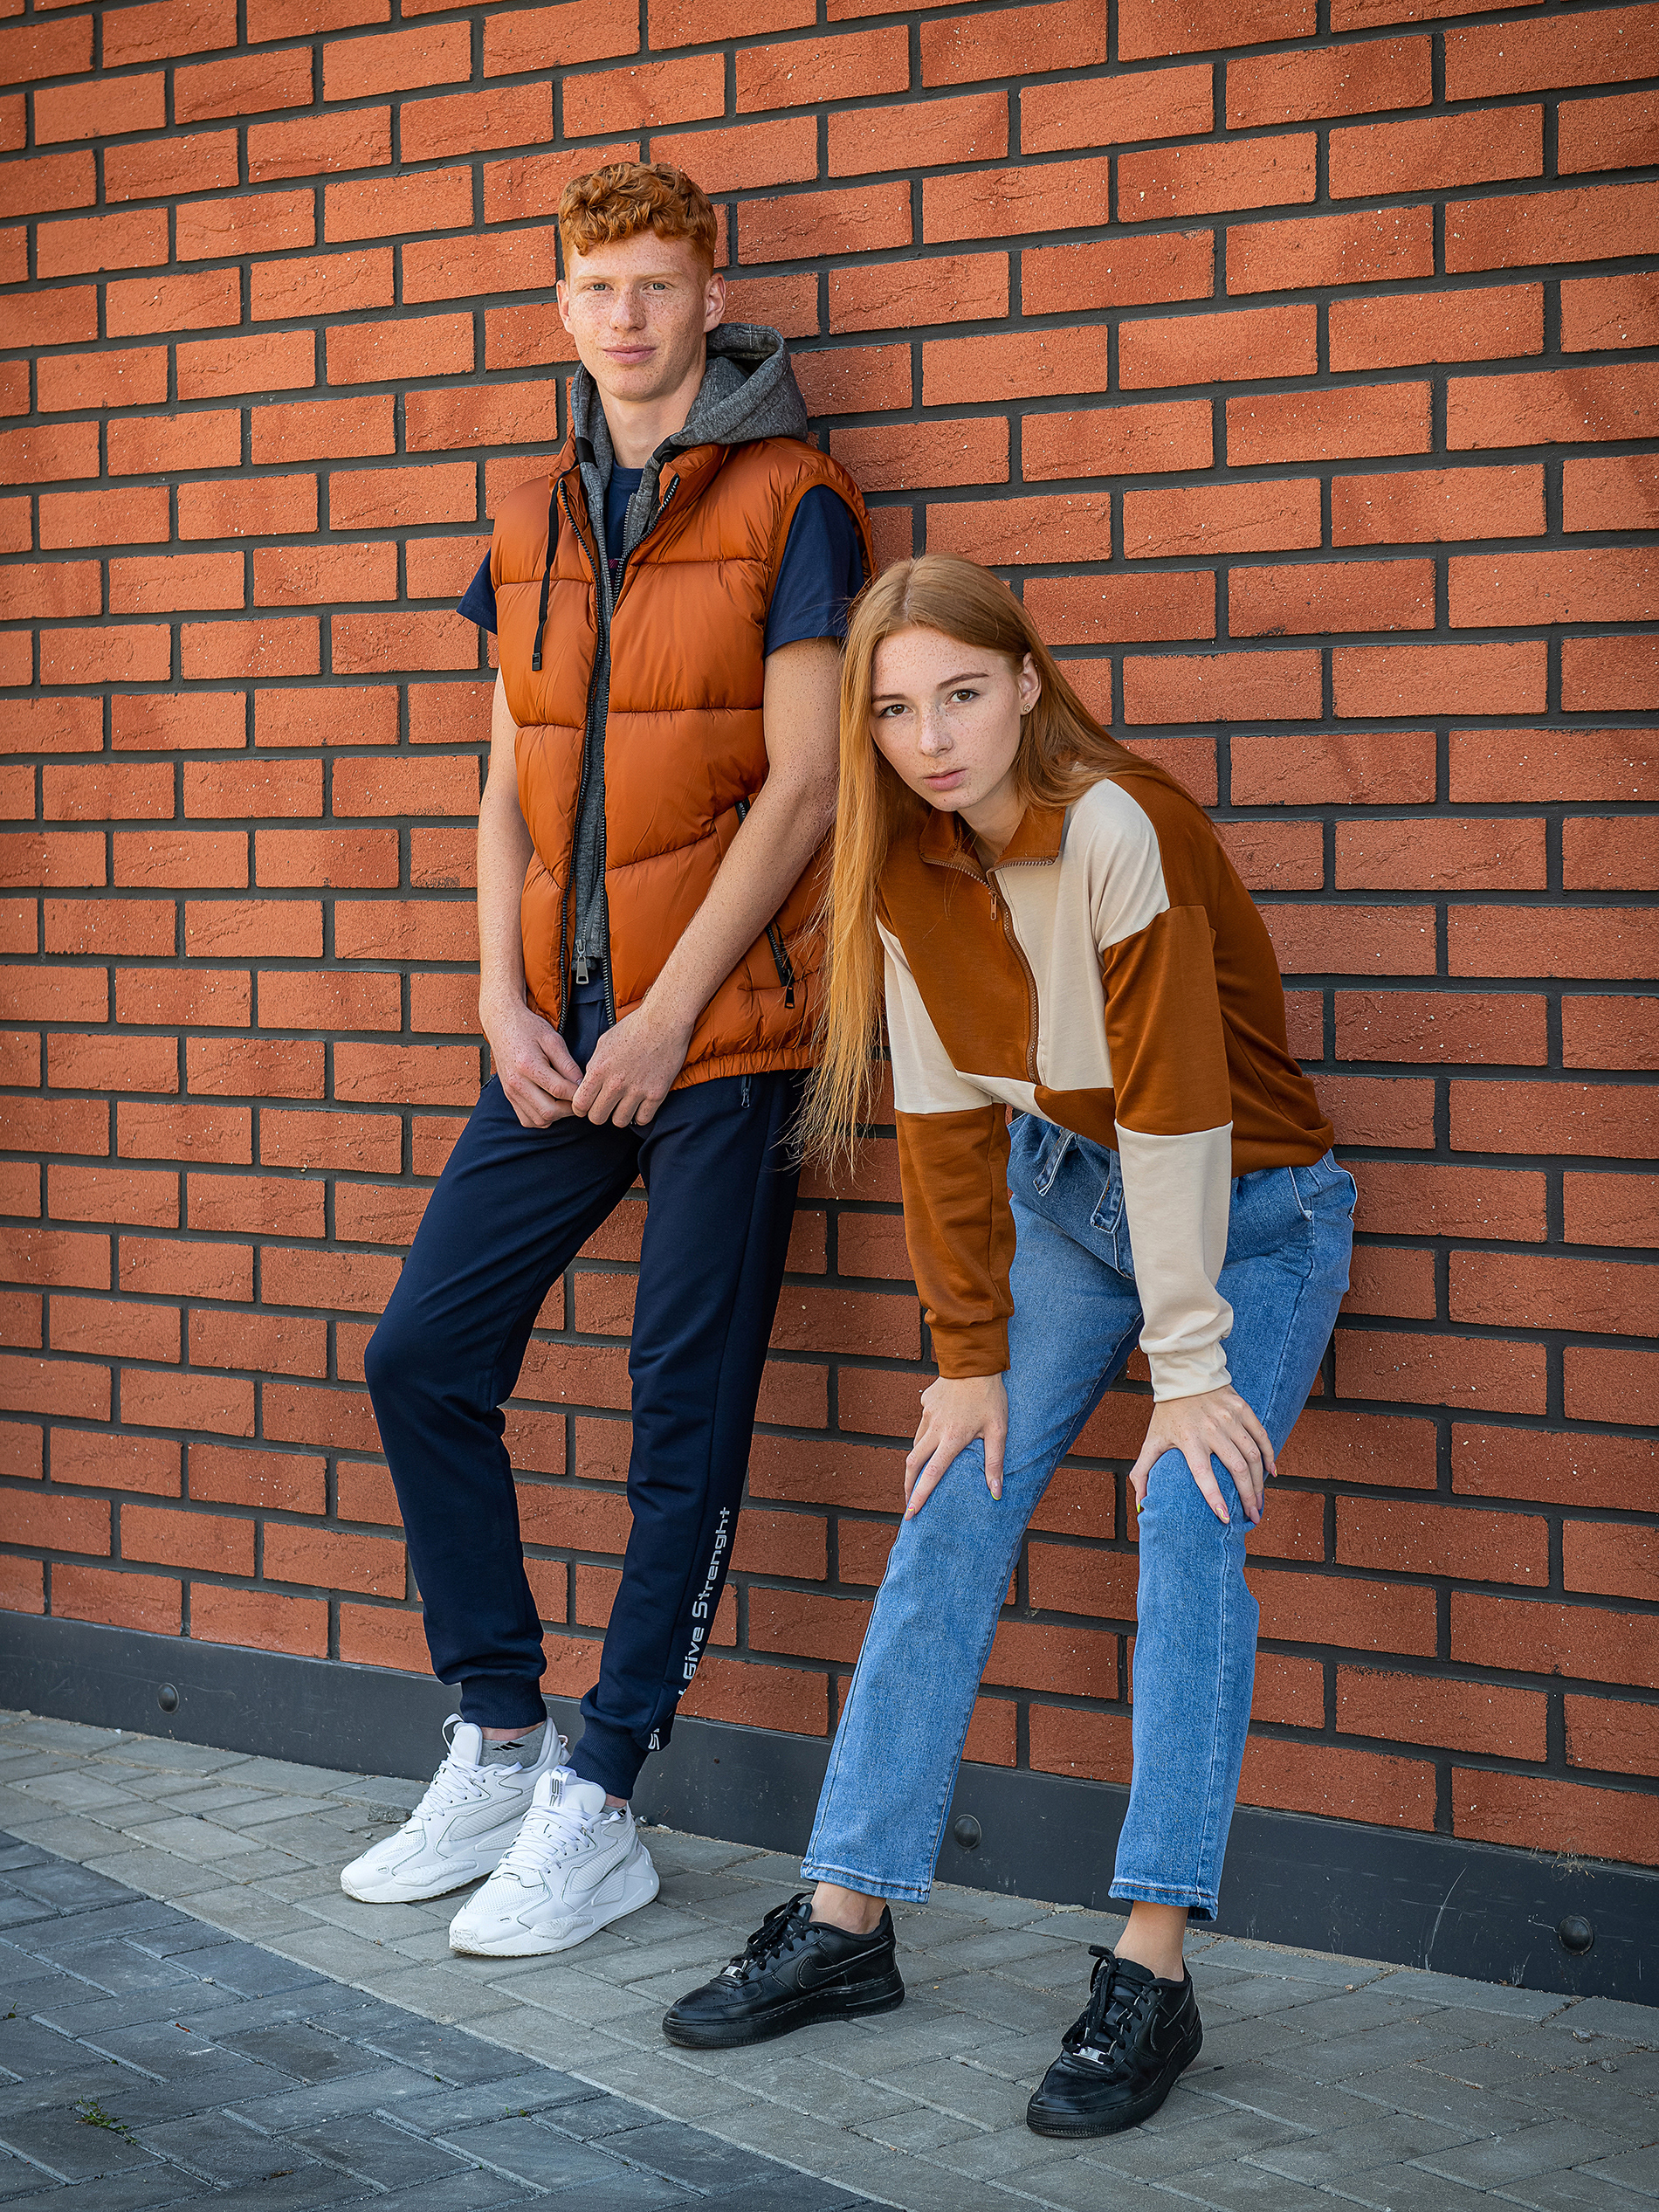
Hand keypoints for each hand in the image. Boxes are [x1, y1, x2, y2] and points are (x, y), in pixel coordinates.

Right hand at [481, 992, 582, 1129]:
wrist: (502, 1025)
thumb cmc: (529, 1028)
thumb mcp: (553, 1039)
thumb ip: (568, 1064)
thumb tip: (582, 1084)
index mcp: (528, 1065)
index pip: (559, 1090)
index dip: (578, 1093)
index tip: (588, 1089)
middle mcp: (517, 1082)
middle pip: (549, 1111)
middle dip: (570, 1109)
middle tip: (580, 1099)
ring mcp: (511, 1092)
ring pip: (539, 1120)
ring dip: (558, 1116)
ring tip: (567, 1101)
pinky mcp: (509, 1096)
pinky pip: (528, 1120)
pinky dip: (543, 1118)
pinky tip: (552, 1105)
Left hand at [570, 997, 693, 1127]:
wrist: (664, 1021)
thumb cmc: (633, 1028)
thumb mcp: (603, 1043)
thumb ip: (594, 1066)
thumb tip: (587, 1084)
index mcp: (599, 1069)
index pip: (580, 1104)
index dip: (580, 1109)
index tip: (586, 1107)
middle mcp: (616, 1083)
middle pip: (597, 1118)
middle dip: (599, 1114)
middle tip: (605, 1106)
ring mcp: (637, 1090)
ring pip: (620, 1121)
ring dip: (620, 1115)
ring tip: (624, 1105)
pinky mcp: (656, 1094)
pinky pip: (643, 1119)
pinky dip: (640, 1115)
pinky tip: (640, 1105)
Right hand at [903, 1373, 1006, 1520]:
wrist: (974, 1361)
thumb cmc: (990, 1397)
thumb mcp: (998, 1430)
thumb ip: (994, 1462)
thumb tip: (996, 1493)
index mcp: (952, 1439)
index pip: (931, 1475)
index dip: (920, 1496)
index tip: (912, 1513)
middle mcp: (935, 1429)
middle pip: (913, 1463)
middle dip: (909, 1486)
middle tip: (910, 1502)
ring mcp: (928, 1415)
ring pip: (916, 1444)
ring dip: (917, 1463)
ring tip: (921, 1476)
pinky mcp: (926, 1403)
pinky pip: (923, 1425)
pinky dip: (925, 1438)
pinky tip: (935, 1437)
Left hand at [1128, 1384, 1275, 1527]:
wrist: (1184, 1374)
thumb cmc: (1167, 1413)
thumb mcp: (1152, 1441)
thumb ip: (1142, 1473)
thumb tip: (1139, 1505)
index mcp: (1189, 1438)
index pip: (1204, 1474)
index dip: (1214, 1497)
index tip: (1225, 1518)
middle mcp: (1212, 1428)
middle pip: (1237, 1468)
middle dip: (1248, 1496)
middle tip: (1253, 1517)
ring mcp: (1230, 1418)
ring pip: (1252, 1455)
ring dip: (1260, 1481)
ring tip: (1260, 1501)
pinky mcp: (1242, 1408)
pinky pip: (1261, 1436)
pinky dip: (1269, 1455)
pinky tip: (1271, 1473)